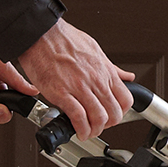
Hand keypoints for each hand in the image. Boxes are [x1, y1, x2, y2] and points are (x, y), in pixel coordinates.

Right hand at [17, 18, 135, 140]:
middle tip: (99, 126)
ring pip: (98, 118)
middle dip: (108, 125)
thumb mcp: (95, 50)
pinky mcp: (61, 93)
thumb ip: (111, 68)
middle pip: (113, 113)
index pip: (126, 99)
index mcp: (104, 70)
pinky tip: (78, 131)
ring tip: (88, 132)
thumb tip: (126, 76)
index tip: (113, 115)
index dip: (121, 112)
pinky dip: (81, 129)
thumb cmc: (64, 40)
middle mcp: (95, 80)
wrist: (41, 34)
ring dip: (94, 131)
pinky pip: (78, 117)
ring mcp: (79, 87)